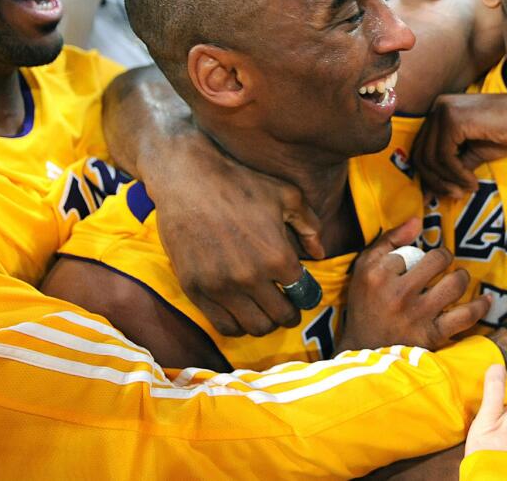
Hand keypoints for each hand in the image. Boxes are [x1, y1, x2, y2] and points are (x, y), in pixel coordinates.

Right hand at [149, 132, 320, 336]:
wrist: (186, 178)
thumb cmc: (241, 182)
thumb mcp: (287, 195)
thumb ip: (309, 226)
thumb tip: (319, 253)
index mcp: (278, 256)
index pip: (305, 296)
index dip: (308, 296)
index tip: (303, 292)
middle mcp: (251, 277)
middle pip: (281, 317)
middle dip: (289, 313)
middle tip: (286, 303)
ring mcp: (221, 286)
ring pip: (254, 327)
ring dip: (265, 322)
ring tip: (264, 308)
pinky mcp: (195, 289)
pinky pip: (223, 325)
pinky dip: (237, 324)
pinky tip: (240, 310)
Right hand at [339, 219, 490, 350]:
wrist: (363, 350)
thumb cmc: (365, 305)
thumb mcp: (364, 268)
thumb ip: (389, 240)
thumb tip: (418, 220)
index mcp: (378, 275)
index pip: (410, 250)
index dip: (414, 255)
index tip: (411, 266)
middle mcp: (398, 294)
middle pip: (439, 260)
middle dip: (445, 257)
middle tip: (443, 264)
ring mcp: (417, 315)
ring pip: (455, 284)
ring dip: (461, 277)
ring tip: (457, 279)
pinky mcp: (432, 335)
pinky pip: (466, 316)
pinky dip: (480, 306)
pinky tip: (486, 299)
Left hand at [412, 93, 506, 198]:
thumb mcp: (473, 152)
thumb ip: (452, 167)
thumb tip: (429, 192)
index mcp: (440, 112)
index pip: (421, 148)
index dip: (429, 176)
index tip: (443, 193)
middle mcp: (437, 108)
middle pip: (421, 154)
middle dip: (436, 180)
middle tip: (455, 195)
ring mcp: (444, 111)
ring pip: (432, 157)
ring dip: (448, 180)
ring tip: (466, 189)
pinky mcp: (453, 120)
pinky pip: (445, 156)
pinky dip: (457, 174)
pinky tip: (472, 181)